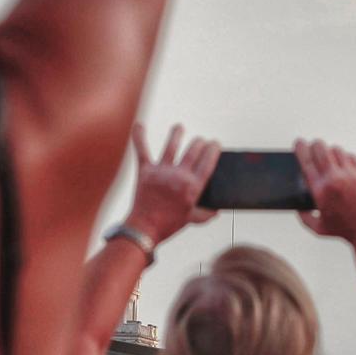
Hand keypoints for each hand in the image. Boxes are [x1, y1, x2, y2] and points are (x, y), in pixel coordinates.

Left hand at [124, 122, 218, 245]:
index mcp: (193, 187)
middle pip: (193, 150)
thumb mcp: (191, 219)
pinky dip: (139, 137)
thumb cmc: (169, 225)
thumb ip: (205, 213)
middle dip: (200, 143)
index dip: (213, 149)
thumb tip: (217, 210)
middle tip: (201, 141)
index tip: (215, 144)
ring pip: (172, 145)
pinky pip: (143, 150)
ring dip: (177, 133)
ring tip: (179, 127)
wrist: (144, 229)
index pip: (208, 162)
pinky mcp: (145, 171)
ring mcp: (162, 172)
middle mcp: (179, 176)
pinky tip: (139, 125)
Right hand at [295, 139, 355, 246]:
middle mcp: (334, 179)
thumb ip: (304, 218)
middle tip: (313, 146)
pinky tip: (342, 163)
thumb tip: (298, 207)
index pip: (306, 162)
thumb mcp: (318, 228)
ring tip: (328, 156)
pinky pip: (350, 156)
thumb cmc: (343, 230)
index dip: (300, 148)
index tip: (298, 142)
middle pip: (320, 149)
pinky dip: (344, 157)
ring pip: (336, 149)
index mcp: (320, 191)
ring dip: (329, 151)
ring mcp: (350, 175)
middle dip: (314, 145)